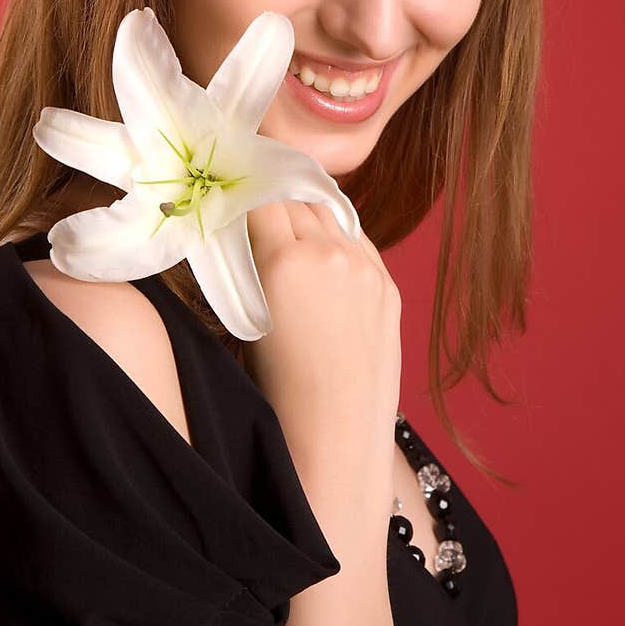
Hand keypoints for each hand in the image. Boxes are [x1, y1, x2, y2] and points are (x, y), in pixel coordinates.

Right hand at [243, 200, 401, 466]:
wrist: (337, 430)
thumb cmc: (278, 388)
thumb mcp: (249, 318)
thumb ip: (250, 266)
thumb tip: (245, 234)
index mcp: (285, 261)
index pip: (262, 201)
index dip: (246, 195)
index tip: (235, 194)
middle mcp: (329, 254)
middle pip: (297, 200)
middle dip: (276, 200)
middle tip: (259, 207)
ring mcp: (365, 267)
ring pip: (331, 214)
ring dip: (309, 214)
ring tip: (292, 225)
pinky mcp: (388, 284)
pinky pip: (359, 241)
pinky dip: (339, 237)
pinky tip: (326, 251)